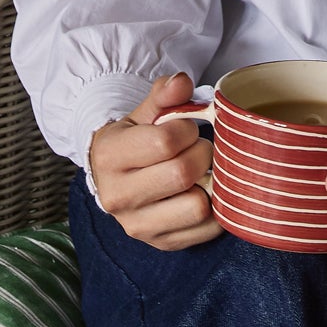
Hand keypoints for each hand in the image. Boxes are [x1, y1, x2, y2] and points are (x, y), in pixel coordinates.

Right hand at [88, 72, 221, 250]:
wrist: (114, 182)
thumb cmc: (134, 142)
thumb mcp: (143, 113)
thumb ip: (163, 94)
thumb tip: (182, 83)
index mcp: (110, 157)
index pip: (165, 142)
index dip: (187, 130)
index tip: (187, 129)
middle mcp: (118, 197)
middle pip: (182, 174)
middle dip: (202, 154)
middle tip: (199, 149)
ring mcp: (139, 226)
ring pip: (197, 206)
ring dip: (210, 184)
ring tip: (202, 172)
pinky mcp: (161, 244)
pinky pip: (206, 230)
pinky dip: (216, 209)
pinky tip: (206, 192)